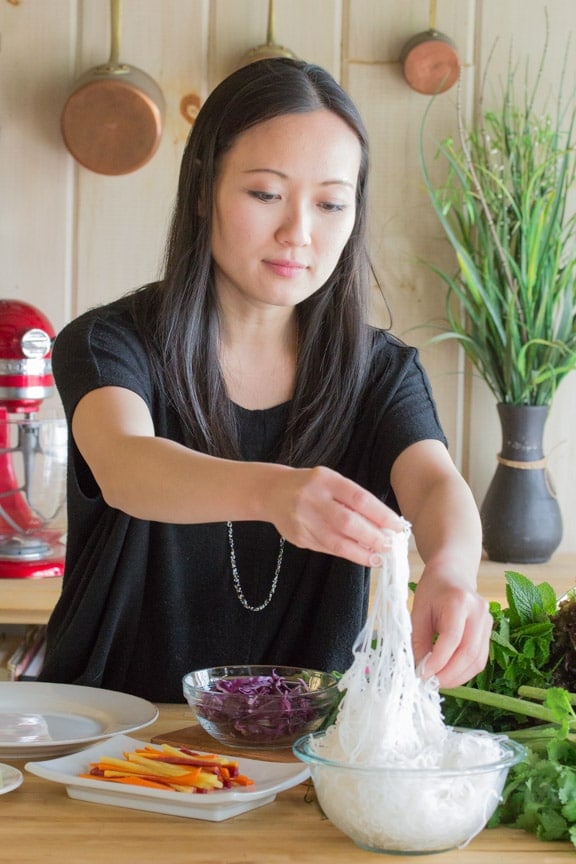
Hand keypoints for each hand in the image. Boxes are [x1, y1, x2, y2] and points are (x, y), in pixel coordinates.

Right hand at [268, 465, 404, 567]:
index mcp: (325, 479)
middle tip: (390, 546)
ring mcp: (302, 519)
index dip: (381, 514)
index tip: (398, 526)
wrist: (272, 492)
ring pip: (336, 541)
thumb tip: (384, 524)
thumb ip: (352, 500)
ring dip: (361, 552)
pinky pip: (326, 549)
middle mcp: (312, 498)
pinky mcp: (297, 537)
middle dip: (372, 537)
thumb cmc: (311, 486)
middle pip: (347, 522)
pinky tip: (359, 556)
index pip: (358, 498)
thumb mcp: (331, 482)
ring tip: (378, 557)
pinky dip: (346, 554)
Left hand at [410, 563, 492, 688]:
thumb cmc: (433, 589)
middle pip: (469, 652)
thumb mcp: (418, 609)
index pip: (452, 638)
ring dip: (457, 677)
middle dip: (448, 674)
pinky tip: (449, 674)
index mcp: (459, 601)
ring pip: (477, 660)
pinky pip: (480, 659)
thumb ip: (418, 638)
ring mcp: (488, 623)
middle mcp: (479, 612)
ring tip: (437, 681)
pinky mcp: (490, 632)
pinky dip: (464, 671)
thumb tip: (420, 668)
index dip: (438, 660)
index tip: (422, 673)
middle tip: (430, 683)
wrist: (453, 574)